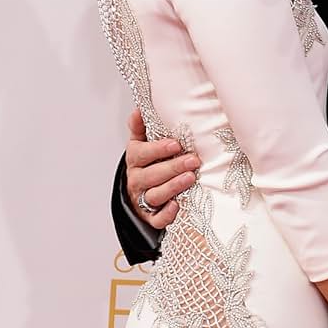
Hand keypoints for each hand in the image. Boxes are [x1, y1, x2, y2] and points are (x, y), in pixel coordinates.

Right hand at [125, 108, 200, 229]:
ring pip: (155, 195)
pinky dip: (166, 214)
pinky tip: (177, 206)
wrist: (139, 192)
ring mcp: (142, 200)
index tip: (175, 144)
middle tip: (193, 160)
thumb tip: (140, 108)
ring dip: (173, 187)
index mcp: (135, 160)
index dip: (157, 149)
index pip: (141, 154)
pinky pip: (156, 218)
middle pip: (151, 175)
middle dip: (173, 167)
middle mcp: (136, 180)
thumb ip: (140, 127)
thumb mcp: (141, 143)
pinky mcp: (150, 217)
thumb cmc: (147, 164)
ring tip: (190, 178)